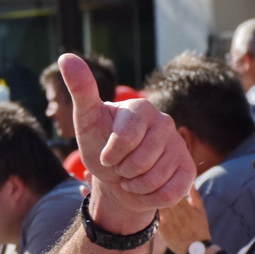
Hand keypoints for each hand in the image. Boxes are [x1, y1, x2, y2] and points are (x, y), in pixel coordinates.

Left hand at [62, 53, 194, 232]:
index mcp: (142, 108)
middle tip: (120, 166)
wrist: (116, 180)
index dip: (112, 152)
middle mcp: (165, 123)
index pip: (127, 136)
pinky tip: (145, 187)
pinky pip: (170, 192)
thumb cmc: (100, 146)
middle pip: (142, 160)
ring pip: (155, 178)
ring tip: (130, 176)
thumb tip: (66, 56)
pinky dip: (150, 197)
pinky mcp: (188, 170)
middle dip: (123, 170)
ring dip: (134, 185)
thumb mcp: (86, 121)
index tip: (106, 154)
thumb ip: (81, 90)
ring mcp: (179, 146)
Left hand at [156, 186, 211, 253]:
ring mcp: (168, 222)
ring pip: (157, 206)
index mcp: (187, 208)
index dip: (169, 184)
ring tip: (150, 193)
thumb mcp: (201, 211)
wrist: (194, 249)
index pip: (175, 192)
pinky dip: (151, 211)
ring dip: (154, 199)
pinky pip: (155, 217)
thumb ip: (195, 195)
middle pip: (164, 197)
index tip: (166, 180)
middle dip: (159, 190)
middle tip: (155, 184)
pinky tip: (148, 206)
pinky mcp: (162, 229)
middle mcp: (176, 214)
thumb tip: (190, 182)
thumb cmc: (199, 228)